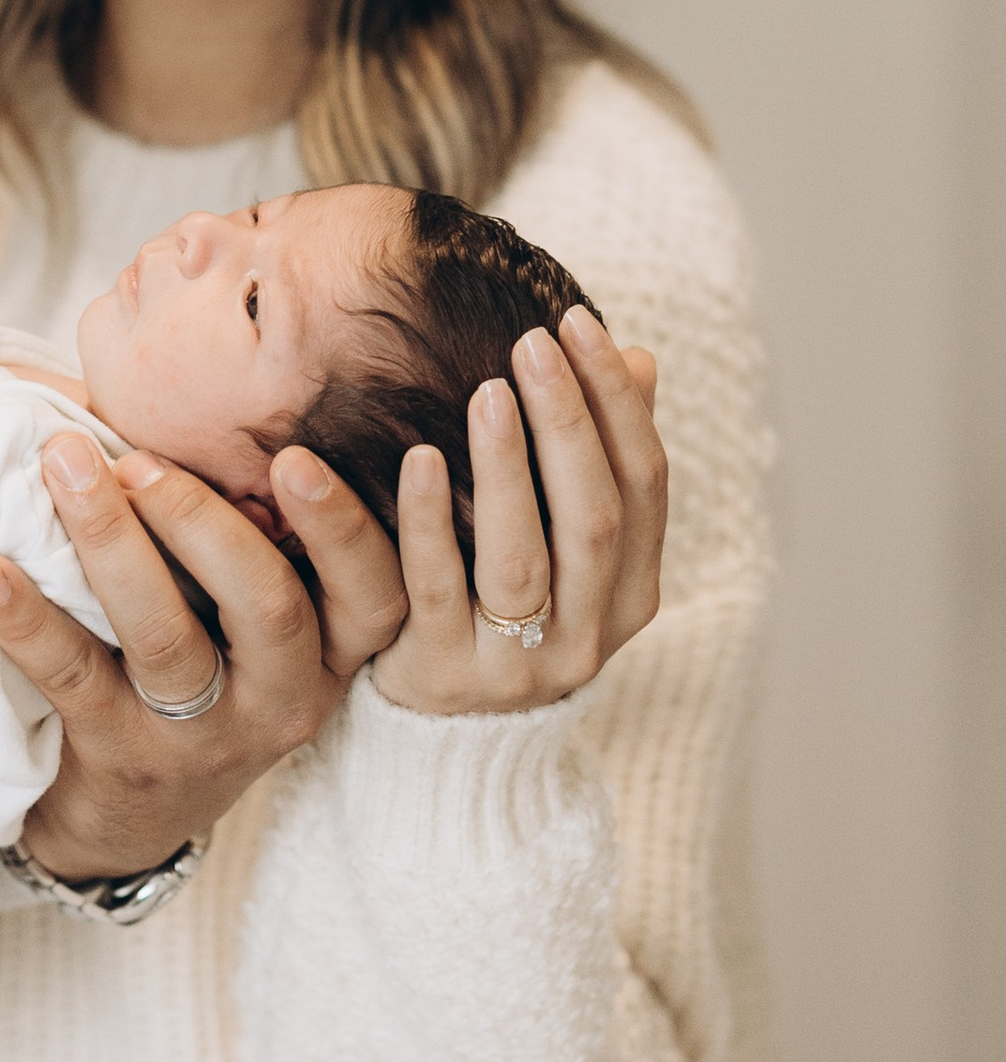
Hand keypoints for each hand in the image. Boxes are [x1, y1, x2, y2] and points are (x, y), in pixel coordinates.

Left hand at [0, 430, 405, 881]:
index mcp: (327, 651)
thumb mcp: (241, 618)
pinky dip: (28, 618)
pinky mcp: (123, 757)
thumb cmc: (190, 670)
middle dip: (203, 520)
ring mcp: (204, 737)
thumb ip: (241, 526)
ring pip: (168, 638)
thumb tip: (189, 387)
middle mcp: (282, 697)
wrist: (129, 818)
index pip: (375, 591)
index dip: (344, 526)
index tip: (294, 457)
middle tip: (139, 460)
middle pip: (269, 604)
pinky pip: (76, 679)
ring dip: (111, 543)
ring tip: (64, 469)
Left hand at [361, 306, 664, 715]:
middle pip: (593, 516)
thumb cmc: (504, 607)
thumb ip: (596, 460)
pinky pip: (437, 587)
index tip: (579, 324)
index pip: (645, 484)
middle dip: (570, 421)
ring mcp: (518, 663)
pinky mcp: (443, 674)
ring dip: (509, 468)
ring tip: (489, 392)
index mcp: (632, 594)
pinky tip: (417, 457)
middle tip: (534, 342)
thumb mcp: (561, 546)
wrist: (443, 737)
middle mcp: (590, 634)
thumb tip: (639, 357)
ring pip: (524, 556)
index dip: (618, 403)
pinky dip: (431, 519)